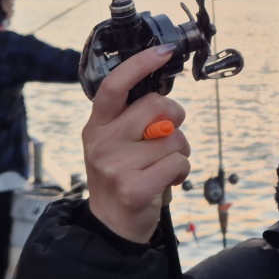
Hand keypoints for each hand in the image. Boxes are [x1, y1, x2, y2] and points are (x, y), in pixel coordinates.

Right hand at [82, 44, 190, 243]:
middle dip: (176, 117)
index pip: (115, 85)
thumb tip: (164, 95)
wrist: (111, 227)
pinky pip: (178, 162)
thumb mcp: (114, 143)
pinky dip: (182, 171)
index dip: (141, 64)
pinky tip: (169, 181)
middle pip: (155, 106)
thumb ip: (132, 119)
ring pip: (174, 138)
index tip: (164, 52)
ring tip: (164, 166)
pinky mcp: (133, 187)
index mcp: (96, 125)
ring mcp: (115, 165)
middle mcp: (101, 142)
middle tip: (170, 135)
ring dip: (181, 151)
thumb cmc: (123, 177)